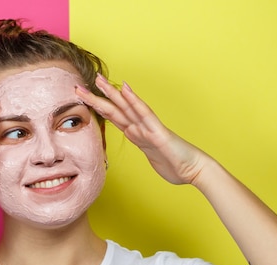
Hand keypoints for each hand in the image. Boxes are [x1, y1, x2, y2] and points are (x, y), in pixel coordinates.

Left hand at [76, 75, 208, 184]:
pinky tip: (126, 89)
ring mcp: (149, 129)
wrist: (195, 171)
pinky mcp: (158, 134)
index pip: (115, 118)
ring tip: (98, 80)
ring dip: (111, 94)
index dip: (99, 108)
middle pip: (115, 110)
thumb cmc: (177, 166)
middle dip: (97, 97)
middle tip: (80, 85)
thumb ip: (144, 147)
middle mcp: (141, 128)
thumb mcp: (153, 157)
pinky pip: (144, 114)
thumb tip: (139, 142)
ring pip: (126, 108)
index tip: (84, 99)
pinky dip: (134, 101)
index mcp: (138, 135)